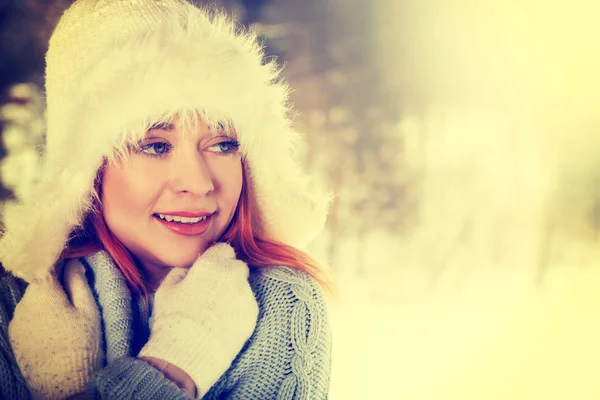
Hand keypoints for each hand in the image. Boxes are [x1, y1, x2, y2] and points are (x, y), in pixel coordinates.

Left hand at [8, 259, 102, 398]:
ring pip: (33, 299)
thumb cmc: (81, 344)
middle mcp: (24, 303)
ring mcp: (17, 319)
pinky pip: (27, 315)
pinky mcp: (15, 334)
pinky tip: (53, 327)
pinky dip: (39, 314)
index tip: (71, 258)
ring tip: (64, 314)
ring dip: (46, 299)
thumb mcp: (88, 310)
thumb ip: (79, 283)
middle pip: (38, 282)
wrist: (62, 384)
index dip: (59, 258)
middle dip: (54, 282)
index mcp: (44, 292)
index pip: (46, 263)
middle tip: (74, 290)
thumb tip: (74, 263)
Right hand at [138, 243, 258, 396]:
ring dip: (233, 292)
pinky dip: (238, 309)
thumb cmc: (173, 317)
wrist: (187, 351)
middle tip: (213, 290)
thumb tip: (190, 268)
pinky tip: (223, 321)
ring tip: (216, 310)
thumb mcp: (167, 288)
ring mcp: (246, 294)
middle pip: (237, 266)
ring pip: (243, 286)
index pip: (223, 249)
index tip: (209, 269)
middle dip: (227, 273)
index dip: (215, 258)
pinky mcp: (252, 314)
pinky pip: (247, 305)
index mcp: (212, 263)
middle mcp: (233, 274)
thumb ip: (182, 270)